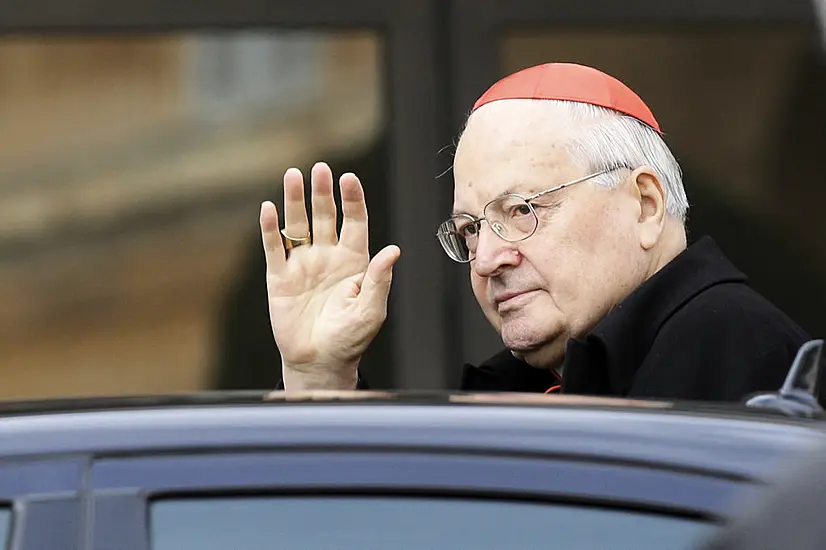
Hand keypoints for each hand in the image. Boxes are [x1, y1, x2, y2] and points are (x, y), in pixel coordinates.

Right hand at [260, 162, 399, 389]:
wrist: (320, 361)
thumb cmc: (350, 339)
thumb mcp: (371, 310)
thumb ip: (378, 280)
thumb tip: (393, 251)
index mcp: (354, 261)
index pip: (354, 222)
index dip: (352, 200)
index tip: (349, 179)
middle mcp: (328, 256)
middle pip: (325, 216)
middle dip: (323, 192)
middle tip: (320, 169)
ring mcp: (303, 264)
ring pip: (298, 225)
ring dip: (295, 200)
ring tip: (293, 175)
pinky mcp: (280, 277)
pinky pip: (274, 247)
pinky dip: (270, 228)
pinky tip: (269, 209)